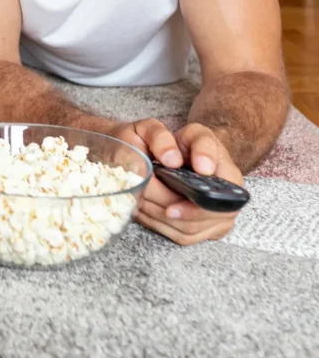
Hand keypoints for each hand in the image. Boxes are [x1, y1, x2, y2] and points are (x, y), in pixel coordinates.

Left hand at [112, 119, 243, 245]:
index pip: (216, 202)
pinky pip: (181, 236)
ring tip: (139, 200)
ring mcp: (217, 221)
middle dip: (166, 211)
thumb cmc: (191, 144)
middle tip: (142, 197)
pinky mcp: (204, 230)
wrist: (190, 154)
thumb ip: (189, 142)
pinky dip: (159, 225)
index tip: (170, 208)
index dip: (193, 211)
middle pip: (197, 222)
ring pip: (187, 231)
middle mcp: (228, 204)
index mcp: (229, 178)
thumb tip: (173, 160)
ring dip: (159, 219)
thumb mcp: (191, 132)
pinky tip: (144, 210)